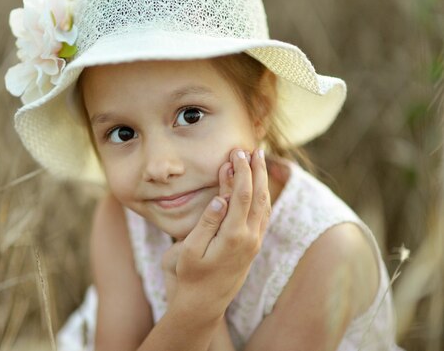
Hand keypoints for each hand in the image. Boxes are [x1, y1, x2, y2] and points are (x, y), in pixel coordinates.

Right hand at [168, 148, 270, 321]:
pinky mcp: (254, 247)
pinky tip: (260, 187)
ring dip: (263, 181)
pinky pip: (264, 216)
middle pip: (259, 196)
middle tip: (253, 149)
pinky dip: (263, 197)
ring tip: (259, 161)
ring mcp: (254, 243)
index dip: (241, 171)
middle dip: (256, 170)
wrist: (203, 305)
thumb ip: (207, 222)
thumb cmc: (190, 277)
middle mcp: (250, 238)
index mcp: (233, 236)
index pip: (241, 194)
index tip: (236, 152)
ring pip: (265, 205)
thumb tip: (220, 198)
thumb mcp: (190, 251)